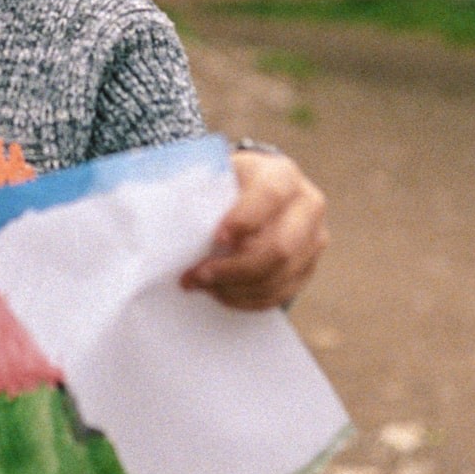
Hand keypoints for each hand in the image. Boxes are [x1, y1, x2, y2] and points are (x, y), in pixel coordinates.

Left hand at [181, 148, 326, 309]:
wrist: (256, 192)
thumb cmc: (227, 185)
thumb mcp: (216, 176)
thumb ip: (198, 190)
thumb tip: (160, 215)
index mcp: (281, 174)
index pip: (270, 196)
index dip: (244, 220)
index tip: (215, 238)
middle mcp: (307, 204)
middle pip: (280, 248)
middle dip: (234, 269)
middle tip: (196, 276)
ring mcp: (314, 238)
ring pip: (280, 276)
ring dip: (236, 288)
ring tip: (203, 286)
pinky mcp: (309, 265)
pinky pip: (281, 292)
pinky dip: (248, 299)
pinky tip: (222, 293)